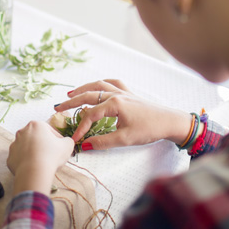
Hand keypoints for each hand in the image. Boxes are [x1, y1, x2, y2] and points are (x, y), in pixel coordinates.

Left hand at [7, 121, 73, 194]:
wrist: (34, 172)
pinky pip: (20, 159)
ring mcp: (14, 144)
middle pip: (36, 138)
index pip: (49, 130)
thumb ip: (68, 140)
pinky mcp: (10, 158)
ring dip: (34, 153)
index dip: (56, 139)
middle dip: (43, 145)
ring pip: (27, 148)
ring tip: (42, 162)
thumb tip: (66, 141)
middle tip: (51, 155)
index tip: (60, 147)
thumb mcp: (68, 145)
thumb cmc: (51, 155)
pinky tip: (33, 168)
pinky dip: (26, 162)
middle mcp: (22, 132)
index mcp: (36, 125)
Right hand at [55, 79, 191, 149]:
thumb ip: (103, 141)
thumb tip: (84, 145)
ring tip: (71, 94)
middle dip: (72, 102)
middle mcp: (116, 94)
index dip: (80, 128)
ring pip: (98, 86)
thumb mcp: (125, 139)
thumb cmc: (149, 129)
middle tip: (58, 108)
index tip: (74, 139)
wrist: (170, 121)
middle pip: (89, 95)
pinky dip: (102, 84)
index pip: (90, 115)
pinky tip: (96, 86)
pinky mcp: (129, 93)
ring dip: (83, 89)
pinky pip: (112, 83)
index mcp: (114, 104)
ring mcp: (123, 92)